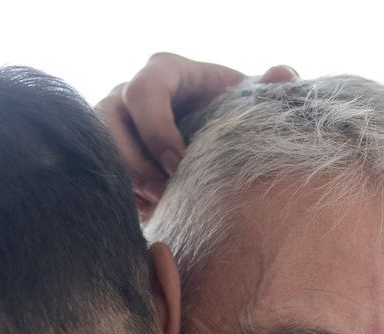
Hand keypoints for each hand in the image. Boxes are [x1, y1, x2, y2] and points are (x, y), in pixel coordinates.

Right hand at [96, 53, 296, 216]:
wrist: (210, 134)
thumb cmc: (227, 111)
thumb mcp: (245, 98)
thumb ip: (264, 89)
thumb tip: (283, 76)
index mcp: (163, 72)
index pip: (143, 92)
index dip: (157, 130)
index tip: (179, 164)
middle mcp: (127, 91)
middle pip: (110, 121)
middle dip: (135, 163)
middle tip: (164, 194)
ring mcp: (111, 121)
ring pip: (100, 149)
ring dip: (125, 181)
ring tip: (158, 205)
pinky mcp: (107, 151)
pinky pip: (101, 172)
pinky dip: (123, 195)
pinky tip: (150, 212)